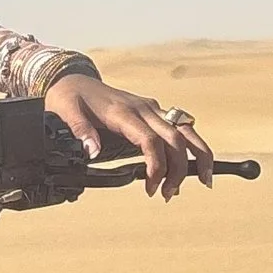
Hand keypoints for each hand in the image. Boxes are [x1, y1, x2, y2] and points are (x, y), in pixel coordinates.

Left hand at [43, 72, 216, 198]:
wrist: (74, 78)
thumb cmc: (71, 97)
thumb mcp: (66, 112)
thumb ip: (80, 131)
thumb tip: (92, 151)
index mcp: (123, 112)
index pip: (150, 140)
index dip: (155, 165)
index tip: (150, 187)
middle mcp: (144, 109)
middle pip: (175, 138)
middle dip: (178, 169)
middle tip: (168, 194)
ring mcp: (152, 109)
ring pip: (186, 130)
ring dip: (199, 155)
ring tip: (205, 181)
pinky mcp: (154, 112)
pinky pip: (181, 127)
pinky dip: (193, 146)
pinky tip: (198, 165)